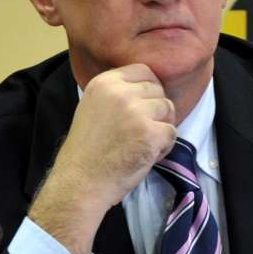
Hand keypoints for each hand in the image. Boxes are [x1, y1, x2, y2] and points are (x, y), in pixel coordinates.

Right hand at [28, 64, 176, 253]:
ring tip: (141, 143)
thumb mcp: (93, 107)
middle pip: (158, 90)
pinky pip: (172, 132)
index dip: (149, 88)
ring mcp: (137, 112)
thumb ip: (117, 93)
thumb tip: (149, 86)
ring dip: (161, 127)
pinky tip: (146, 155)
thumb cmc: (87, 151)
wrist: (80, 183)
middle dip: (156, 110)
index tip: (142, 107)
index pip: (144, 70)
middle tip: (140, 131)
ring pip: (168, 109)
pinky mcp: (151, 133)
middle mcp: (121, 93)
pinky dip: (164, 146)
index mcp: (104, 83)